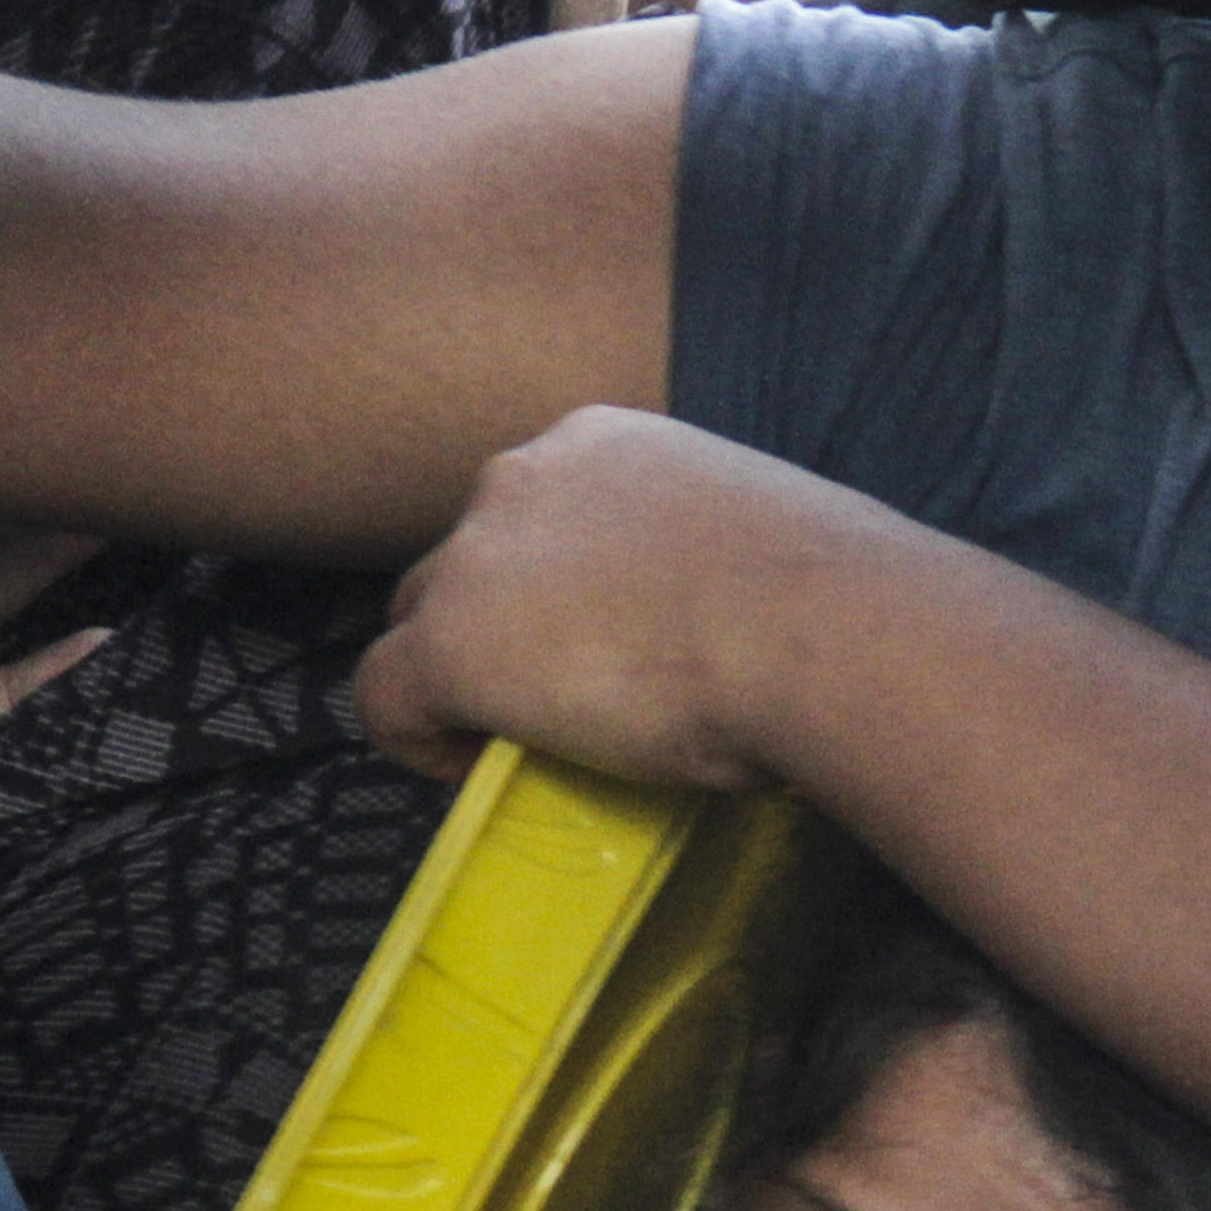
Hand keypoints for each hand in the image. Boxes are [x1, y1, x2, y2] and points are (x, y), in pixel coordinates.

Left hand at [353, 407, 900, 789]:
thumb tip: (711, 616)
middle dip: (494, 627)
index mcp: (598, 441)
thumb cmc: (826, 600)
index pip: (532, 513)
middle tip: (557, 698)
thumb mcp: (748, 539)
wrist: (820, 632)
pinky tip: (470, 769)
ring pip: (422, 623)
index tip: (591, 646)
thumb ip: (696, 555)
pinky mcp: (450, 645)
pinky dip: (417, 739)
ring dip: (460, 677)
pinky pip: (384, 696)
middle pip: (465, 563)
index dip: (544, 587)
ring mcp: (478, 557)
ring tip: (519, 739)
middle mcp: (524, 476)